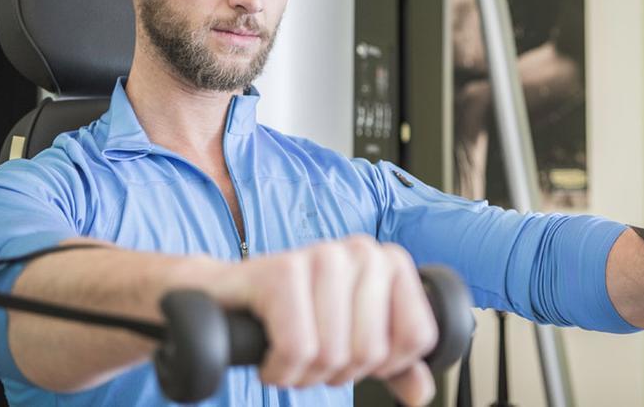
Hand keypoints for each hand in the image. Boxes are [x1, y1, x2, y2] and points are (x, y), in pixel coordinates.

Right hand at [202, 236, 437, 404]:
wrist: (222, 299)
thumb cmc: (293, 316)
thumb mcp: (352, 340)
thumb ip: (393, 364)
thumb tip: (421, 392)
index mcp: (389, 263)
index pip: (417, 338)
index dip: (384, 365)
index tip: (351, 352)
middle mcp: (362, 251)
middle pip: (372, 352)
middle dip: (337, 372)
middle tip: (312, 355)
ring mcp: (322, 255)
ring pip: (334, 354)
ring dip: (305, 374)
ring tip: (289, 353)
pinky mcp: (282, 271)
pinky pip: (298, 349)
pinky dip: (280, 369)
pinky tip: (270, 356)